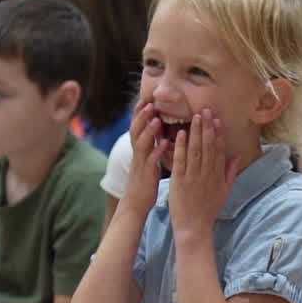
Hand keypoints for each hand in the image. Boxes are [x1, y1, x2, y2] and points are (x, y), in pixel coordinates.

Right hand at [122, 101, 166, 217]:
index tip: (146, 99)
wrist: (136, 203)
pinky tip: (165, 144)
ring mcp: (140, 163)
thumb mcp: (146, 160)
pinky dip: (157, 151)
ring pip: (141, 144)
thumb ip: (150, 146)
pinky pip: (151, 161)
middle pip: (136, 131)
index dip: (139, 113)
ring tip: (157, 120)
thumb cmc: (145, 180)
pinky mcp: (146, 174)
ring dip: (148, 131)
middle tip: (150, 103)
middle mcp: (137, 153)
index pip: (136, 126)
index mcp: (138, 149)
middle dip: (142, 117)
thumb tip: (158, 132)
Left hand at [166, 111, 235, 238]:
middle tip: (205, 110)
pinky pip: (181, 160)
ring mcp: (193, 176)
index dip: (218, 133)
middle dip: (207, 127)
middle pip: (208, 146)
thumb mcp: (225, 191)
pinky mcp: (180, 180)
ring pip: (195, 150)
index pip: (218, 149)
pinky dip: (181, 146)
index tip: (217, 119)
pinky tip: (181, 134)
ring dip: (195, 132)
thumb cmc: (209, 210)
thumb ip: (230, 172)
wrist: (195, 227)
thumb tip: (236, 156)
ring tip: (195, 116)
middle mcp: (207, 173)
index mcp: (217, 175)